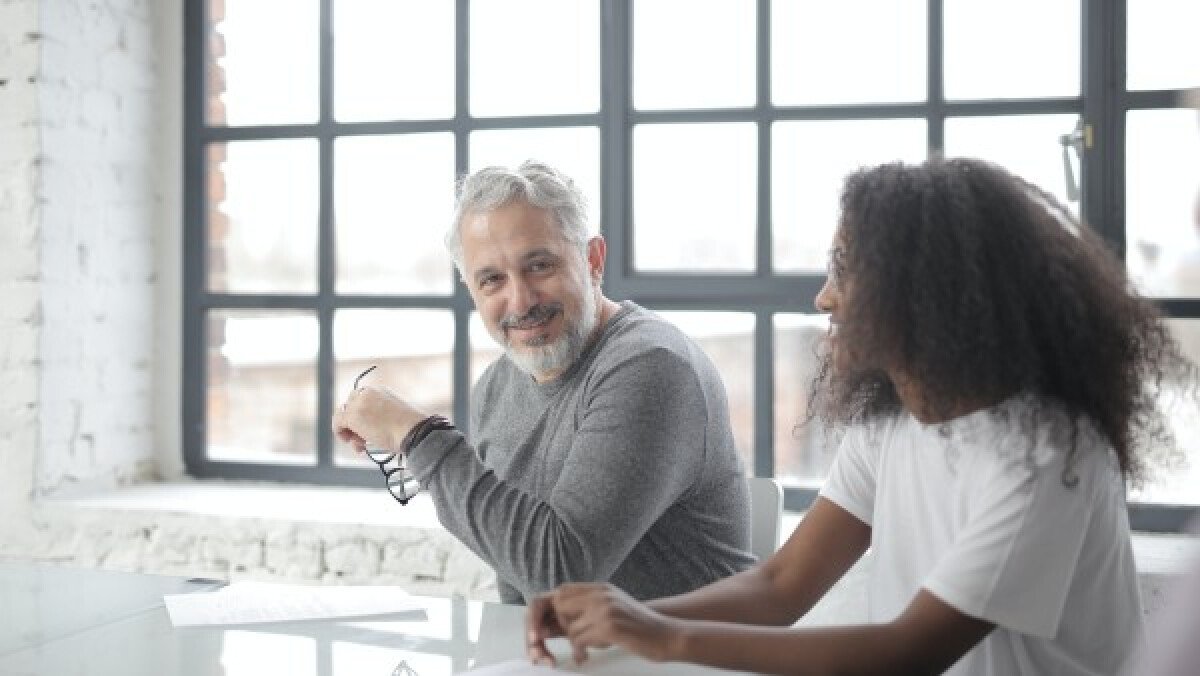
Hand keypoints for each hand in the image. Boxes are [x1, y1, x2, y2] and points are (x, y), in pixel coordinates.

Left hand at [331, 385, 425, 454]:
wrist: (413, 431)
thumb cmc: (409, 429)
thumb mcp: (394, 416)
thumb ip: (379, 416)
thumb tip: (367, 430)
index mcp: (379, 390)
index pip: (360, 400)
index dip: (361, 417)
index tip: (366, 431)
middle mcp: (366, 392)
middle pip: (349, 406)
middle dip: (353, 424)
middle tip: (361, 439)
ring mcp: (358, 403)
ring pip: (343, 415)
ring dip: (349, 430)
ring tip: (361, 444)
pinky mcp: (352, 415)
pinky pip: (337, 423)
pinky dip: (340, 433)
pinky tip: (349, 441)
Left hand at [526, 583, 683, 666]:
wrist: (667, 635)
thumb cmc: (637, 630)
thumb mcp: (609, 613)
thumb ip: (583, 615)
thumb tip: (549, 626)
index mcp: (599, 589)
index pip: (561, 592)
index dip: (547, 611)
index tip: (541, 632)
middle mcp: (600, 593)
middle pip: (559, 605)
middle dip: (552, 626)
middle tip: (557, 645)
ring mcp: (605, 607)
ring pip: (569, 626)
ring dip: (574, 643)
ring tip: (583, 652)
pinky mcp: (609, 624)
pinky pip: (580, 638)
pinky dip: (580, 651)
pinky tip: (586, 657)